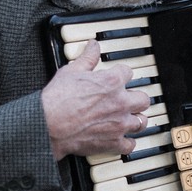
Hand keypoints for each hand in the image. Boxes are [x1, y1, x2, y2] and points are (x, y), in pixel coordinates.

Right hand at [41, 40, 150, 158]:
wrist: (49, 125)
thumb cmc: (57, 99)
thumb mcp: (71, 71)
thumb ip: (87, 58)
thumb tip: (93, 45)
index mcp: (112, 82)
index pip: (128, 73)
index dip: (122, 74)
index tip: (118, 77)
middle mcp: (120, 102)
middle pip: (143, 99)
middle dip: (136, 98)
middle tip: (128, 99)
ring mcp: (119, 124)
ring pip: (141, 122)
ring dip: (136, 120)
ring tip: (129, 119)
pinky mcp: (113, 142)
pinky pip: (130, 145)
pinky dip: (127, 143)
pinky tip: (122, 140)